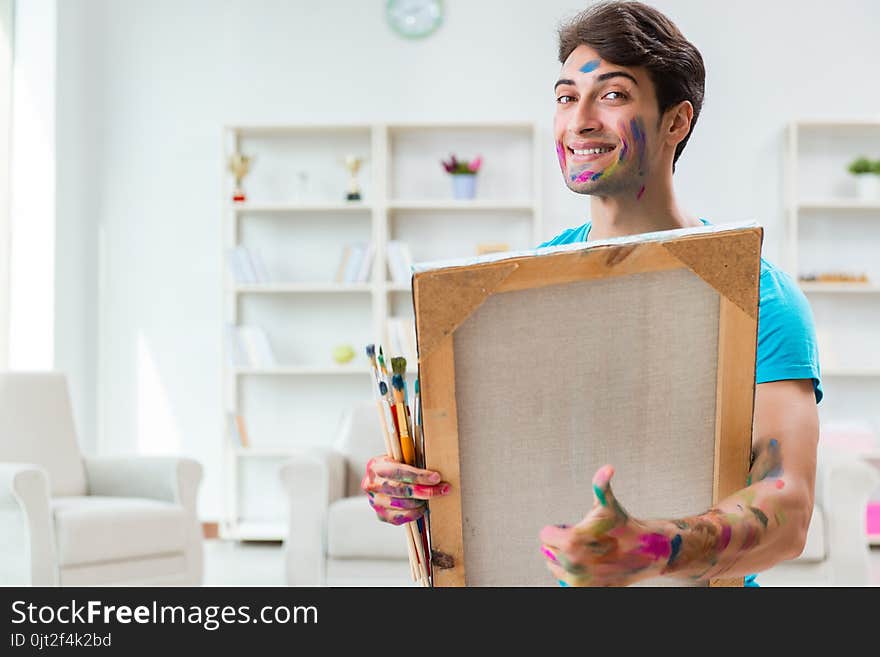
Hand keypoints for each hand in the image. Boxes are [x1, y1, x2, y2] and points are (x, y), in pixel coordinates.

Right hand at [361, 455, 450, 524]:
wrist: (380, 480)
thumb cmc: (394, 467)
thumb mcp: (399, 458)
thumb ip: (411, 460)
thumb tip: (434, 470)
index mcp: (375, 466)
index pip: (399, 472)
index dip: (419, 476)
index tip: (436, 477)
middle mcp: (372, 485)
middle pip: (402, 490)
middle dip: (426, 490)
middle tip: (443, 489)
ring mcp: (375, 502)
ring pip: (403, 504)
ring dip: (422, 501)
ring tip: (433, 496)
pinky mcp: (380, 515)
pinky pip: (400, 518)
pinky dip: (415, 513)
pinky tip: (423, 507)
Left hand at [539, 464, 671, 586]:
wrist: (644, 553)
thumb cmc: (622, 526)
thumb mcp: (608, 505)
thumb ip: (601, 485)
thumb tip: (608, 467)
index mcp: (571, 542)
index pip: (545, 535)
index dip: (560, 529)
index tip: (577, 528)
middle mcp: (571, 565)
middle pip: (549, 550)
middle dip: (563, 543)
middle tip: (587, 541)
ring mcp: (577, 582)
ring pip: (555, 566)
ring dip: (567, 559)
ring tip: (590, 553)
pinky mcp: (583, 591)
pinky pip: (564, 581)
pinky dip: (574, 574)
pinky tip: (591, 567)